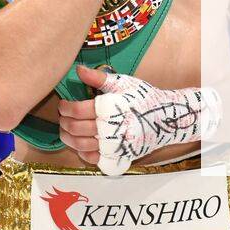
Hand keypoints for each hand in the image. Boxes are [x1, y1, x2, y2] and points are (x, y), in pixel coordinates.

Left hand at [60, 66, 220, 176]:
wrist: (166, 118)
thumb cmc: (143, 97)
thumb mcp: (123, 83)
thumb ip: (99, 77)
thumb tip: (77, 69)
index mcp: (110, 109)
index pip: (77, 111)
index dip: (65, 108)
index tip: (63, 104)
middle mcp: (111, 129)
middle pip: (76, 130)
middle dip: (64, 123)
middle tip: (63, 117)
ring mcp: (115, 146)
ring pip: (82, 146)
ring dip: (69, 139)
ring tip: (66, 130)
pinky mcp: (119, 157)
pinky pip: (94, 160)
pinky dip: (83, 153)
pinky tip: (81, 144)